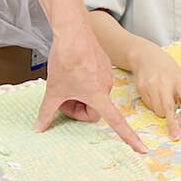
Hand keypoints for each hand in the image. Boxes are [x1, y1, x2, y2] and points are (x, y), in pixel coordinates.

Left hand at [34, 24, 146, 152]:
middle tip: (62, 100)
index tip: (142, 149)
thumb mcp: (53, 90)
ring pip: (95, 94)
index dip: (129, 137)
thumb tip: (39, 127)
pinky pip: (95, 81)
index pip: (117, 122)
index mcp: (98, 97)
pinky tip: (72, 71)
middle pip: (95, 108)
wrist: (72, 32)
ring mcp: (106, 74)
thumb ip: (47, 112)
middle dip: (78, 108)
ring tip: (65, 83)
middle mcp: (106, 87)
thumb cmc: (66, 59)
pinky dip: (84, 82)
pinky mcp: (104, 64)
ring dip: (81, 95)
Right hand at [131, 44, 180, 139]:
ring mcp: (151, 86)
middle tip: (176, 136)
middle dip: (173, 123)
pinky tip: (156, 96)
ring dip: (164, 112)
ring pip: (159, 110)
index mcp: (177, 79)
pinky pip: (150, 107)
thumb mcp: (180, 76)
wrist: (145, 56)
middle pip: (169, 108)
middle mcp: (164, 83)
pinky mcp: (141, 90)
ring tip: (165, 101)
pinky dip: (155, 106)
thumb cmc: (166, 67)